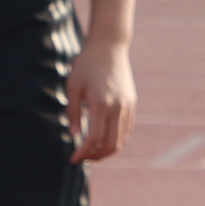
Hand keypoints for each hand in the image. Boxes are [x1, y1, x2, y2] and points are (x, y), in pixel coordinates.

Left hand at [68, 37, 136, 161]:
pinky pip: (126, 129)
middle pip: (111, 144)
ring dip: (106, 150)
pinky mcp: (131, 103)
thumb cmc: (86, 64)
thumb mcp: (73, 86)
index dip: (83, 152)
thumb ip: (73, 112)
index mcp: (101, 103)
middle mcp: (117, 107)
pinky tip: (103, 140)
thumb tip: (74, 135)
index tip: (73, 159)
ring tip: (92, 152)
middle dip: (96, 156)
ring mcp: (127, 106)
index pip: (94, 138)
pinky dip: (116, 139)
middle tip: (83, 158)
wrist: (109, 46)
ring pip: (121, 139)